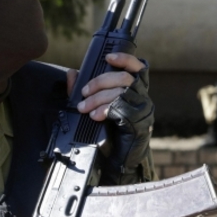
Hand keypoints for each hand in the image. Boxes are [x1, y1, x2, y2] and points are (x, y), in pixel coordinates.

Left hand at [68, 52, 153, 184]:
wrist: (120, 160)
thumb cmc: (111, 131)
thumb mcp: (95, 107)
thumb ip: (84, 90)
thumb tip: (72, 73)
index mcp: (135, 90)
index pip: (137, 67)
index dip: (125, 58)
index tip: (108, 57)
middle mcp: (142, 97)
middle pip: (124, 78)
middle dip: (100, 82)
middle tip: (84, 93)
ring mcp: (143, 110)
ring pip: (121, 93)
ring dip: (98, 98)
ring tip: (84, 107)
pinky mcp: (139, 123)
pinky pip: (122, 110)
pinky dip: (105, 110)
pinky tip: (95, 116)